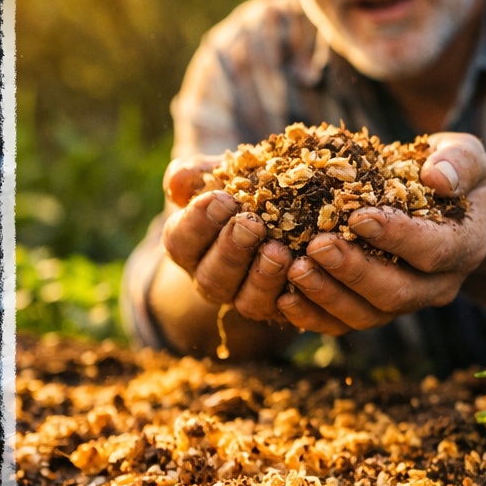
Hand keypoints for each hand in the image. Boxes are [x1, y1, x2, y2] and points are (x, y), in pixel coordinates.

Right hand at [159, 155, 294, 324]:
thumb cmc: (237, 185)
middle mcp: (212, 279)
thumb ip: (196, 174)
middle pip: (212, 277)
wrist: (277, 205)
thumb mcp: (217, 173)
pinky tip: (308, 271)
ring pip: (248, 302)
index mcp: (187, 247)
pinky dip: (298, 297)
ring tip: (281, 251)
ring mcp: (246, 298)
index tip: (222, 199)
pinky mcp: (281, 308)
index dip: (198, 223)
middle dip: (231, 251)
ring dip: (263, 278)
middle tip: (252, 224)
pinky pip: (287, 312)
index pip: (180, 241)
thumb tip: (177, 181)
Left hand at [276, 133, 485, 334]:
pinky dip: (311, 314)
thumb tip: (438, 178)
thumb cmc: (448, 173)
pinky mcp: (372, 310)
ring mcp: (403, 303)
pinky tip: (282, 295)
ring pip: (366, 315)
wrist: (444, 208)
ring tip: (293, 269)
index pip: (433, 250)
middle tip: (316, 245)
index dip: (396, 237)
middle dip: (353, 271)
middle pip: (396, 292)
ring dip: (327, 295)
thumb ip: (458, 162)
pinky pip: (342, 324)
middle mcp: (436, 285)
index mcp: (463, 246)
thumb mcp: (465, 157)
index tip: (358, 216)